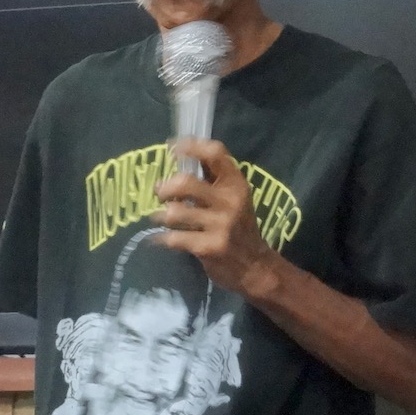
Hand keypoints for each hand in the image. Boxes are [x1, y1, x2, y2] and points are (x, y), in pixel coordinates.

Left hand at [152, 138, 281, 299]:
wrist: (255, 267)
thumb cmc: (239, 227)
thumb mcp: (234, 198)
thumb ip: (212, 178)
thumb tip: (181, 155)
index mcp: (236, 184)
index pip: (215, 154)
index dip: (190, 146)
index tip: (172, 147)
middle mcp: (230, 201)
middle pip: (186, 183)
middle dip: (165, 188)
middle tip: (160, 193)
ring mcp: (220, 225)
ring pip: (175, 212)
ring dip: (161, 216)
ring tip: (161, 218)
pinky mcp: (209, 248)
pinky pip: (174, 238)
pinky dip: (161, 238)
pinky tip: (160, 238)